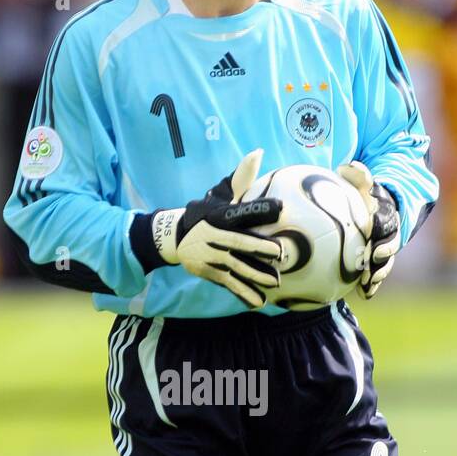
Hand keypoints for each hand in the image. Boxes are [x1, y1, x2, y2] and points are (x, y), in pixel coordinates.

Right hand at [152, 149, 282, 307]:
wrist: (175, 237)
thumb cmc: (206, 213)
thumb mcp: (220, 194)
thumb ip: (241, 177)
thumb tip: (258, 153)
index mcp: (220, 216)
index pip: (242, 212)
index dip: (261, 210)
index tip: (281, 209)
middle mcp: (214, 237)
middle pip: (239, 243)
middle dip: (259, 249)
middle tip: (280, 254)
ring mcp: (211, 257)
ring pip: (236, 267)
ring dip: (255, 275)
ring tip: (275, 282)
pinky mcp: (210, 273)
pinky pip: (229, 284)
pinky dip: (243, 293)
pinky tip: (259, 302)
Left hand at [337, 161, 399, 299]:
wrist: (377, 207)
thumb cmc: (365, 194)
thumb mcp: (362, 182)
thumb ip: (357, 176)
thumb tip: (348, 166)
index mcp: (386, 214)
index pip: (386, 223)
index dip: (381, 231)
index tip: (375, 240)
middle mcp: (388, 232)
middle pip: (389, 246)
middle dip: (383, 256)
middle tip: (372, 261)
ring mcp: (385, 248)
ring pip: (385, 263)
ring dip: (378, 273)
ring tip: (368, 283)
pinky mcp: (377, 261)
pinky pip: (377, 273)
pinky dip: (373, 284)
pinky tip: (365, 294)